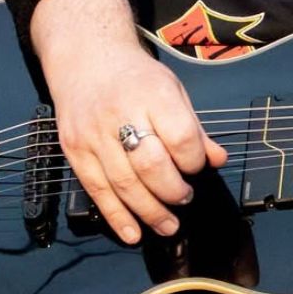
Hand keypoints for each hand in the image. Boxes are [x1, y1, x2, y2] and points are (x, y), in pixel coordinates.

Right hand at [32, 0, 227, 243]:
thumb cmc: (138, 78)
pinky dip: (116, 216)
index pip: (180, 136)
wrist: (86, 60)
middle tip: (186, 199)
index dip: (192, 161)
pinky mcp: (74, 151)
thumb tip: (218, 160)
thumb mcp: (173, 91)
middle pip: (150, 165)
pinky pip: (97, 191)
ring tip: (168, 226)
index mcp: (153, 94)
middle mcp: (120, 114)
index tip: (197, 168)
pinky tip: (133, 233)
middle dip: (172, 191)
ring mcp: (93, 135)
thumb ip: (194, 127)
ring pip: (123, 184)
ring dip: (149, 212)